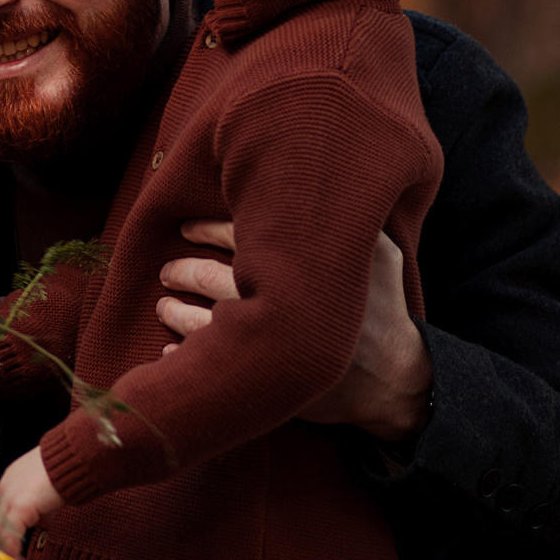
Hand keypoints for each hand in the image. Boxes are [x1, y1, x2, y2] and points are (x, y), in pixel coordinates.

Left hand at [0, 448, 62, 559]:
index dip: (6, 536)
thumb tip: (42, 524)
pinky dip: (14, 553)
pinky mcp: (19, 508)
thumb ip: (41, 509)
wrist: (74, 459)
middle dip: (3, 550)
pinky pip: (11, 537)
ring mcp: (9, 498)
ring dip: (8, 555)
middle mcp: (4, 490)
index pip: (0, 516)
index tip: (14, 553)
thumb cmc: (66, 471)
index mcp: (9, 483)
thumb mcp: (48, 492)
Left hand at [157, 219, 432, 442]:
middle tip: (167, 270)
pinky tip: (172, 350)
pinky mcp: (267, 380)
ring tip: (164, 306)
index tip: (186, 227)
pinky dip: (185, 356)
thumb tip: (318, 179)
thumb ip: (349, 219)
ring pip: (203, 323)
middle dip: (181, 270)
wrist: (395, 380)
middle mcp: (285, 302)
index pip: (240, 234)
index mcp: (305, 264)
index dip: (205, 228)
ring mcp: (273, 344)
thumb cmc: (385, 309)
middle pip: (212, 276)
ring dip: (175, 312)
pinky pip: (211, 366)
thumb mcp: (382, 255)